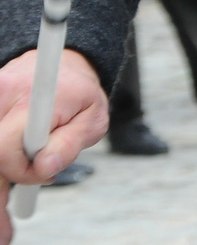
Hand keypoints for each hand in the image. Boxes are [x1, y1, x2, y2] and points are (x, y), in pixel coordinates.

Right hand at [0, 49, 107, 239]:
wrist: (57, 64)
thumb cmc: (78, 94)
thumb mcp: (92, 117)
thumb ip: (70, 142)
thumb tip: (46, 166)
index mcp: (33, 96)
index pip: (8, 145)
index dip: (21, 168)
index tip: (40, 175)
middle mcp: (0, 94)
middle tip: (4, 237)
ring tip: (3, 230)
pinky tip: (2, 202)